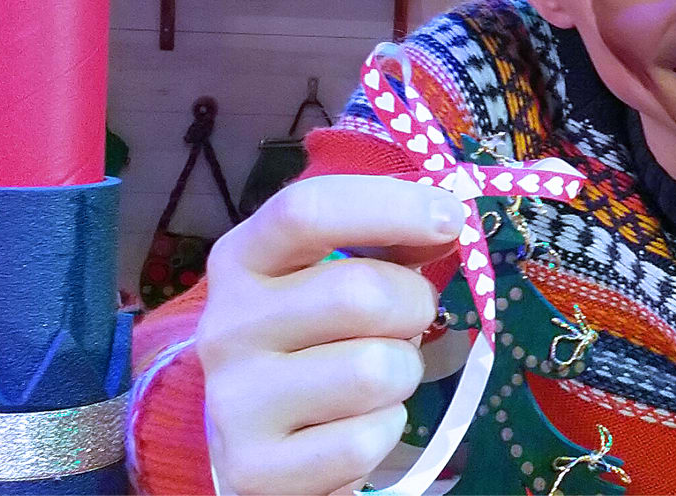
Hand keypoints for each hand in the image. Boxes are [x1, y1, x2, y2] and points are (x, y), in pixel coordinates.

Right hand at [196, 174, 464, 494]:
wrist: (264, 444)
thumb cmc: (317, 340)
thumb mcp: (334, 276)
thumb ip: (385, 240)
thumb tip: (446, 216)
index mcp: (242, 260)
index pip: (306, 211)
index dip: (391, 206)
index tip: (449, 218)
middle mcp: (226, 326)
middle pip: (360, 293)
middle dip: (413, 305)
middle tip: (408, 320)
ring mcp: (235, 403)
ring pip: (375, 371)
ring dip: (402, 374)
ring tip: (376, 377)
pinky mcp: (256, 470)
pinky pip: (367, 440)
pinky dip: (383, 432)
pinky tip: (353, 427)